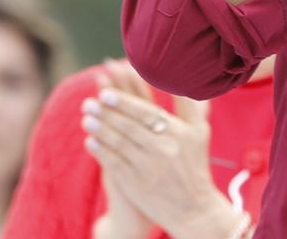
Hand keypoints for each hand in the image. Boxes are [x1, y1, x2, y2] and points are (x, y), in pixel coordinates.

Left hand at [83, 78, 243, 238]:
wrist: (193, 208)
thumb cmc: (195, 165)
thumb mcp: (200, 132)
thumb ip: (190, 106)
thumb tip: (179, 79)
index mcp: (181, 132)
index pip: (148, 112)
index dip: (125, 103)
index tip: (106, 93)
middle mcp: (166, 148)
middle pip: (130, 126)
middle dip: (107, 113)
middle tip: (89, 103)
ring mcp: (150, 166)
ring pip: (120, 143)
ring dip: (100, 129)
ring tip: (86, 118)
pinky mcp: (137, 183)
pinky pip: (114, 163)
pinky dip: (101, 151)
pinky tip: (90, 141)